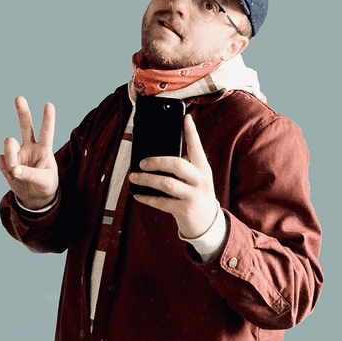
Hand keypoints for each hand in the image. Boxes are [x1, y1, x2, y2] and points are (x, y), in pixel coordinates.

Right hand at [0, 96, 58, 209]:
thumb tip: (14, 169)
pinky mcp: (6, 162)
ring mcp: (17, 154)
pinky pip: (1, 159)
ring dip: (10, 155)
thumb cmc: (45, 186)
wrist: (35, 198)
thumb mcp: (45, 181)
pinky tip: (12, 174)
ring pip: (9, 142)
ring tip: (15, 170)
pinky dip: (5, 167)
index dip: (47, 119)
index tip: (49, 104)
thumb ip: (31, 174)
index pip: (46, 131)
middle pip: (25, 126)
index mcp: (44, 149)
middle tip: (19, 98)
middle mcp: (30, 147)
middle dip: (22, 112)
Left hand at [129, 114, 218, 238]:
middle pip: (177, 164)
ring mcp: (192, 195)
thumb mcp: (195, 177)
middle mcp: (199, 180)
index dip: (191, 132)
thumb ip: (182, 164)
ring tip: (133, 177)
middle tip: (141, 162)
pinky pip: (161, 202)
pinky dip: (147, 197)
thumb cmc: (196, 192)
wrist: (208, 222)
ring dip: (146, 179)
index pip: (197, 146)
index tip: (186, 118)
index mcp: (202, 167)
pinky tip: (137, 194)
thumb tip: (154, 154)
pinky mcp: (184, 209)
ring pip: (166, 184)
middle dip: (156, 161)